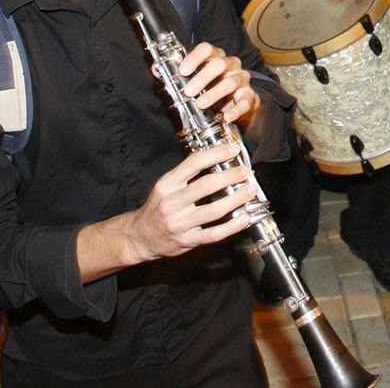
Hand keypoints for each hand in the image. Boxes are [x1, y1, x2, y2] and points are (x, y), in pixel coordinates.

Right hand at [119, 144, 256, 263]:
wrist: (139, 237)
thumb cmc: (156, 208)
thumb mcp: (165, 186)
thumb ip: (186, 175)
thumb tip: (216, 159)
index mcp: (166, 185)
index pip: (193, 163)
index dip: (216, 154)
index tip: (232, 150)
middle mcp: (172, 203)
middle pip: (206, 186)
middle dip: (230, 177)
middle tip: (245, 172)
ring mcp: (180, 224)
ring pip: (214, 210)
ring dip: (236, 199)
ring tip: (250, 191)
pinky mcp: (187, 241)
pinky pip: (214, 234)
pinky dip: (232, 226)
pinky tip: (244, 218)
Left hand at [176, 42, 259, 127]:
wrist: (238, 103)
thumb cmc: (213, 87)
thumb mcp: (197, 79)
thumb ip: (178, 74)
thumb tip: (156, 70)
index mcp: (216, 57)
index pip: (207, 49)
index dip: (194, 58)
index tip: (182, 70)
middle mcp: (231, 65)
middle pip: (220, 64)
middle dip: (202, 77)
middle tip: (188, 91)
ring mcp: (242, 80)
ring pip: (231, 82)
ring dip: (214, 94)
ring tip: (201, 104)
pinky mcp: (250, 97)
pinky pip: (245, 102)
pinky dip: (235, 110)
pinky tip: (225, 117)